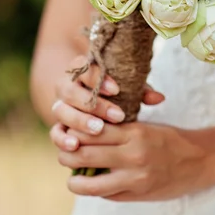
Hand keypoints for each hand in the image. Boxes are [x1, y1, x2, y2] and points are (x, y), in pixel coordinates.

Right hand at [50, 55, 164, 151]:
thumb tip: (159, 98)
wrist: (90, 97)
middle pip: (71, 91)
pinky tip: (75, 145)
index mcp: (83, 69)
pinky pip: (54, 131)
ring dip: (80, 121)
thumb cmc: (116, 91)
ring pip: (61, 110)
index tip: (117, 89)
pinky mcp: (58, 125)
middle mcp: (67, 86)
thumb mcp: (128, 87)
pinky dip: (62, 139)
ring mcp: (60, 105)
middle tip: (117, 116)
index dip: (99, 78)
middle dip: (94, 104)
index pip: (86, 68)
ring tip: (99, 130)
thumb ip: (140, 90)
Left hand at [57, 122, 214, 200]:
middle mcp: (133, 154)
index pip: (91, 130)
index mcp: (135, 131)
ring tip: (74, 178)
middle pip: (83, 154)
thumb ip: (119, 133)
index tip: (69, 133)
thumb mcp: (147, 127)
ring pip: (88, 183)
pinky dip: (96, 191)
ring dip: (75, 181)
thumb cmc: (173, 140)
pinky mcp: (139, 194)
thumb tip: (86, 138)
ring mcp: (135, 177)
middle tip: (65, 154)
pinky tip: (96, 185)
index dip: (74, 132)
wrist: (202, 160)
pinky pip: (107, 195)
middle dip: (67, 155)